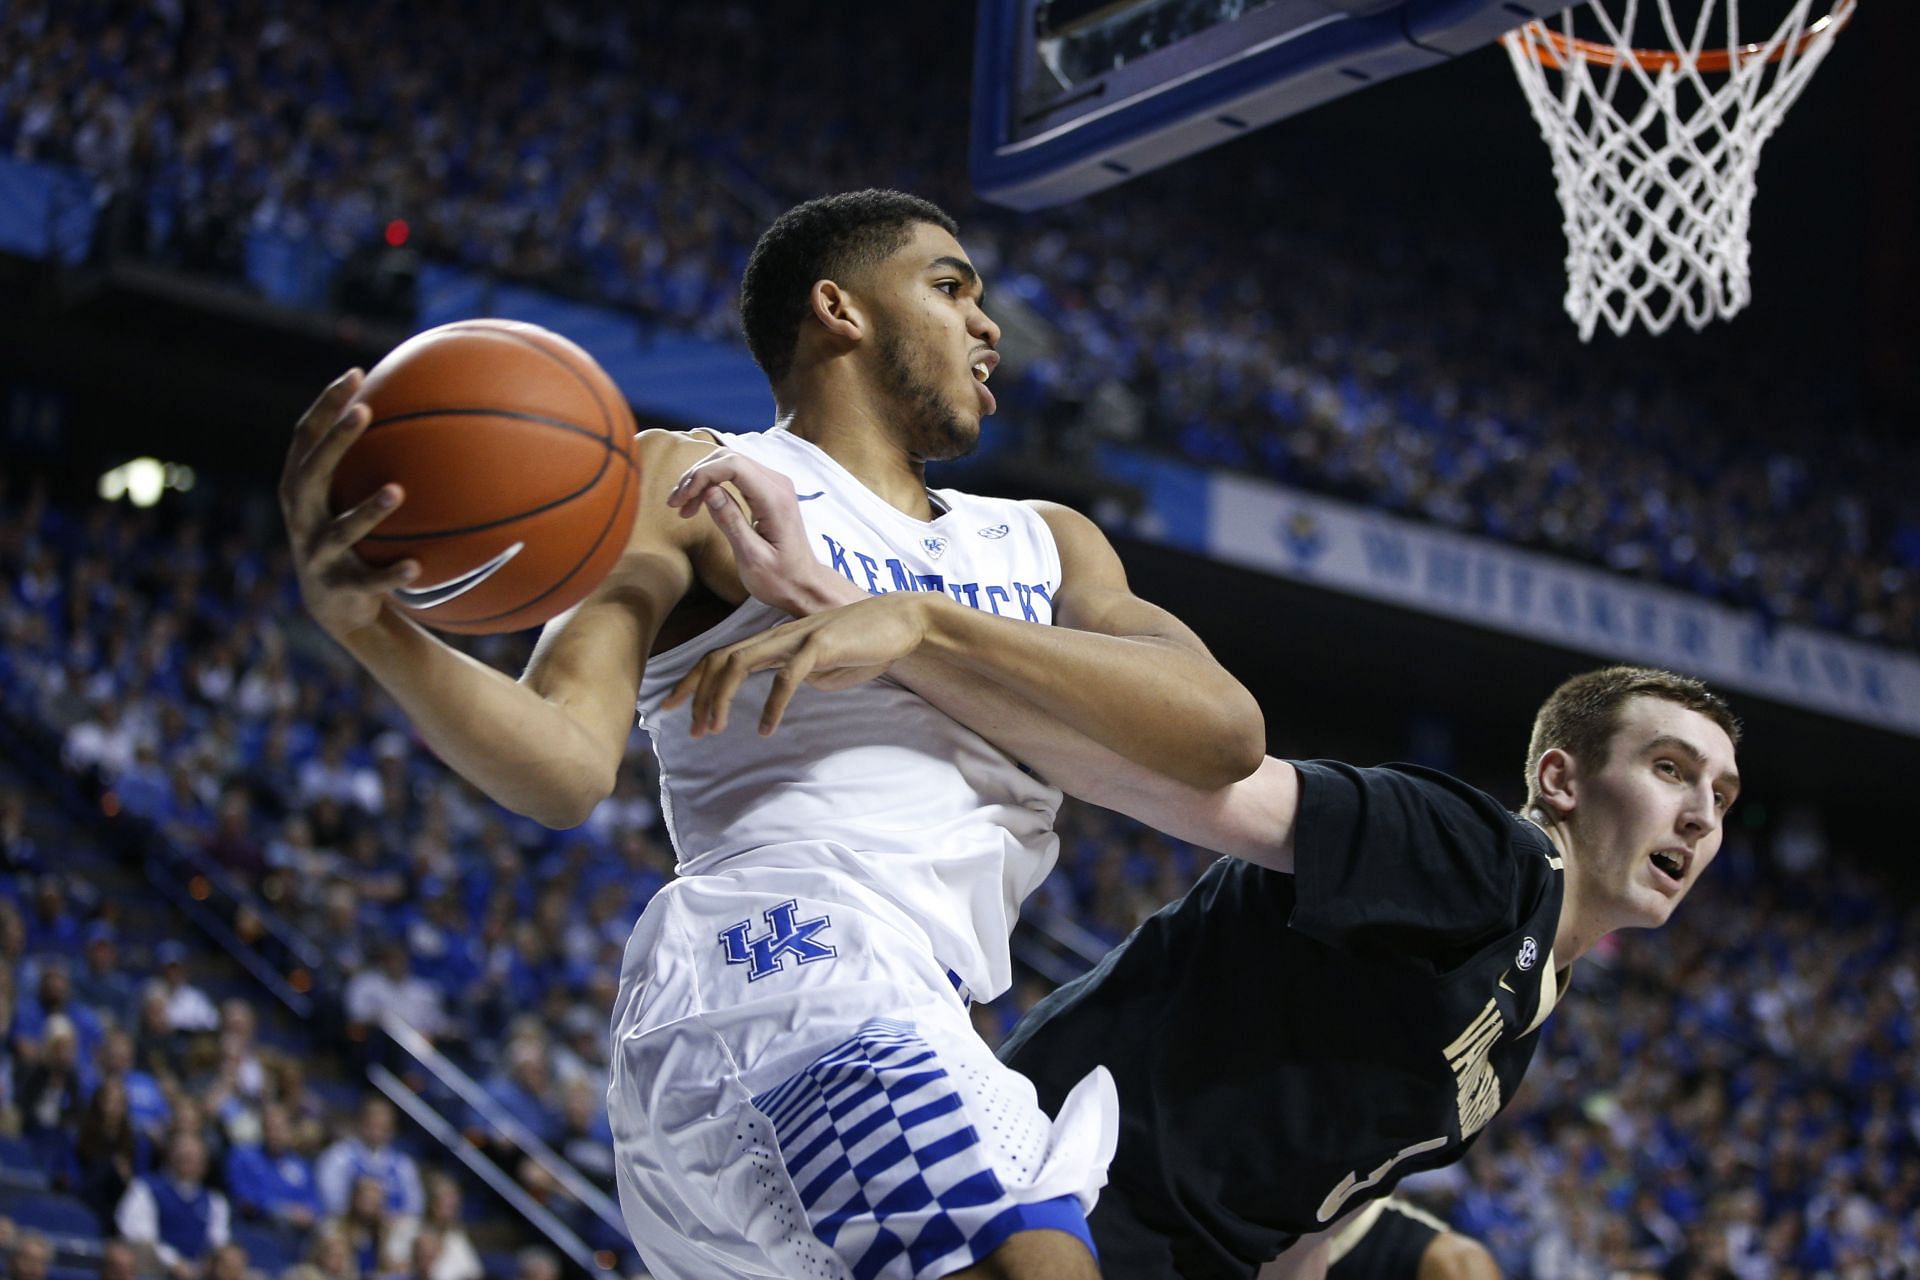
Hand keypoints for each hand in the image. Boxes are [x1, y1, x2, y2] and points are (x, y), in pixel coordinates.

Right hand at [278, 369, 420, 642]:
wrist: (336, 605)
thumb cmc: (348, 536)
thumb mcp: (346, 497)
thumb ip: (366, 461)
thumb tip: (416, 410)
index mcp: (300, 488)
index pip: (305, 438)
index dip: (325, 405)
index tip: (354, 374)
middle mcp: (301, 516)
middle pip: (312, 472)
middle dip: (336, 440)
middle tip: (364, 411)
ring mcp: (317, 553)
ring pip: (340, 531)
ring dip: (367, 511)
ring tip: (398, 490)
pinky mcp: (338, 587)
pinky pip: (369, 580)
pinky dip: (391, 574)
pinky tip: (417, 566)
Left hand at [661, 594, 933, 735]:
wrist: (902, 623)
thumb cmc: (865, 644)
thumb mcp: (824, 667)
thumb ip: (801, 676)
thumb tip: (788, 690)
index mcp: (775, 640)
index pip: (721, 656)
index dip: (693, 681)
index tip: (672, 708)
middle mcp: (777, 635)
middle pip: (720, 658)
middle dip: (697, 693)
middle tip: (690, 730)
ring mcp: (797, 637)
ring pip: (741, 662)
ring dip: (723, 698)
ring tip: (716, 729)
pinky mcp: (821, 644)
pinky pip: (788, 676)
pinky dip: (772, 704)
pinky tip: (765, 729)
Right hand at [664, 448, 860, 614]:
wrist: (803, 585)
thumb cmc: (780, 578)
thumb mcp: (752, 557)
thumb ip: (731, 522)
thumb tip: (709, 492)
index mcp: (775, 499)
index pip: (733, 465)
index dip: (701, 476)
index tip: (680, 500)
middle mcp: (778, 484)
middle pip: (729, 458)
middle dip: (697, 476)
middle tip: (675, 503)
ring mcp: (775, 485)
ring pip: (730, 463)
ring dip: (702, 479)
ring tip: (682, 506)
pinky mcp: (769, 491)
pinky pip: (736, 475)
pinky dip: (713, 483)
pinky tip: (699, 503)